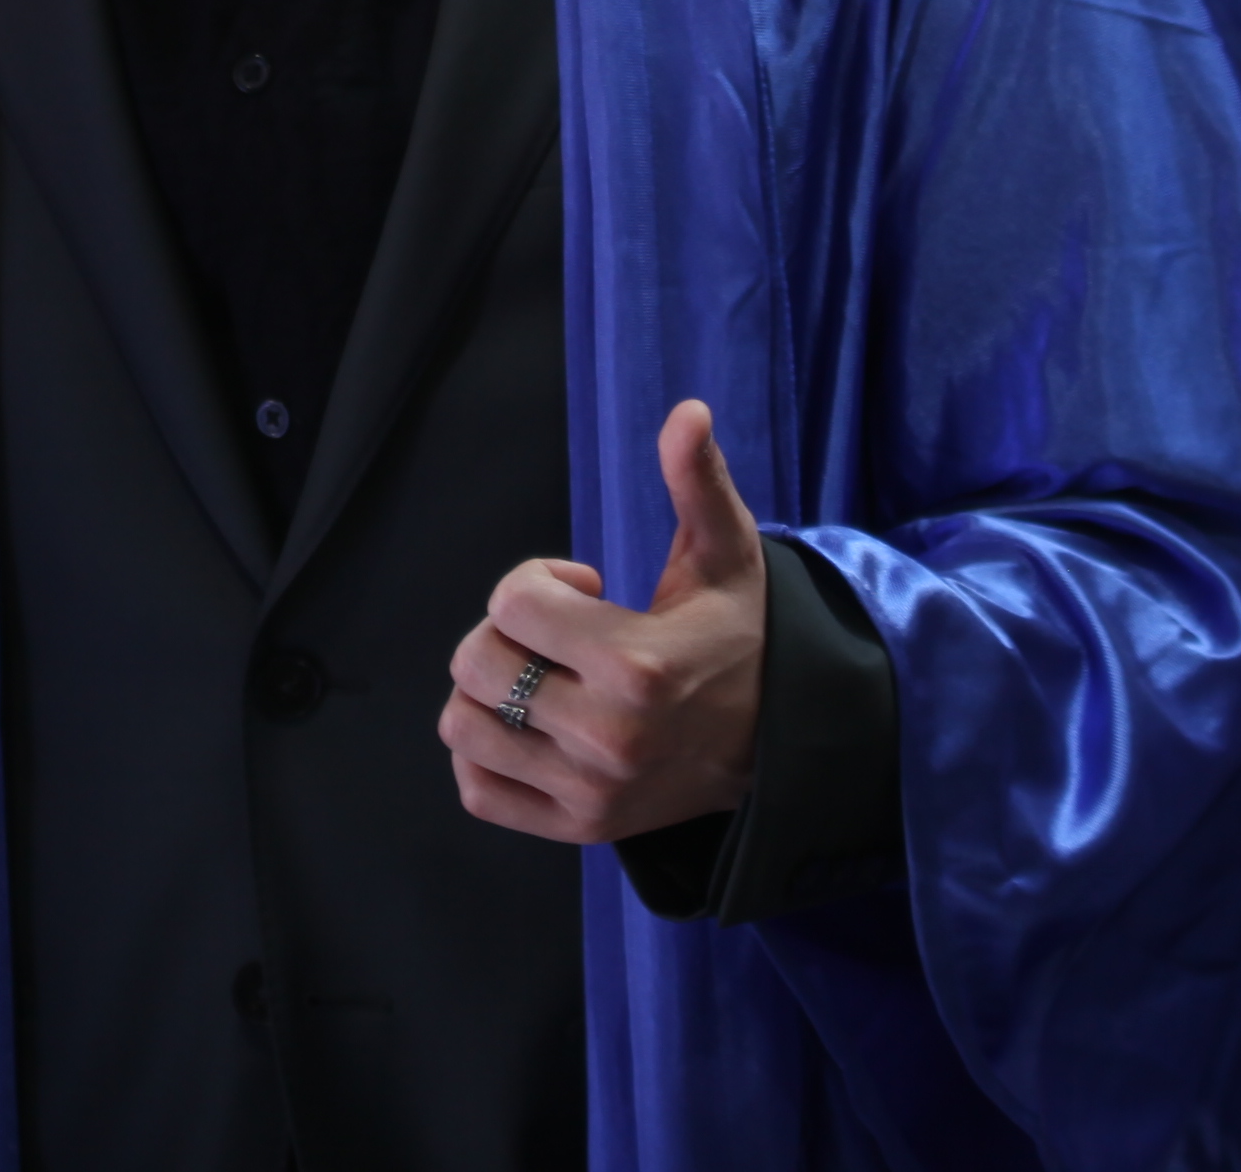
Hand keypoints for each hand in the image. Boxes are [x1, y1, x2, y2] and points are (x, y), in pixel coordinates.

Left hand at [438, 397, 769, 845]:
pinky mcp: (577, 830)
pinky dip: (484, 754)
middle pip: (474, 662)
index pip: (512, 600)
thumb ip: (697, 482)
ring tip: (542, 677)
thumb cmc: (740, 636)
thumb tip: (687, 412)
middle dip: (506, 630)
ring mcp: (588, 792)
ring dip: (489, 690)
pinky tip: (529, 725)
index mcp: (637, 666)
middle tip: (558, 633)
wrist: (778, 742)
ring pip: (462, 726)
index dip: (539, 578)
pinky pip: (477, 791)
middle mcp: (606, 738)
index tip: (586, 586)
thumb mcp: (726, 554)